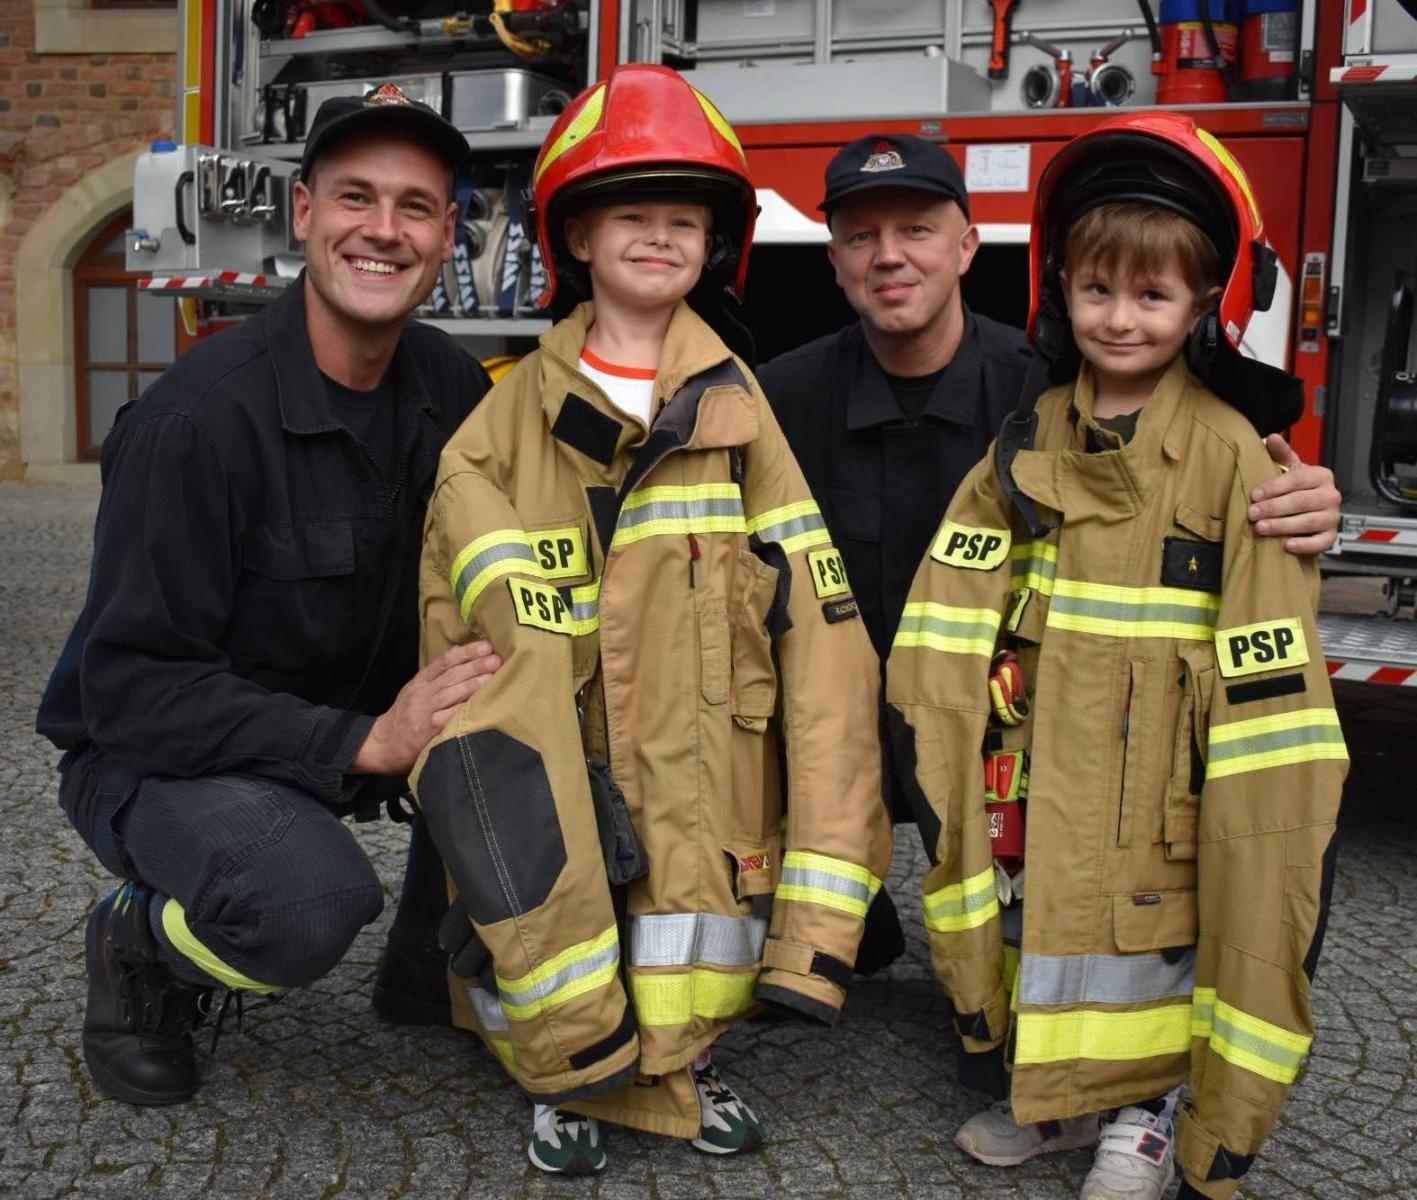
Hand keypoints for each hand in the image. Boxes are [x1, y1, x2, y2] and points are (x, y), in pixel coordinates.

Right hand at [350, 640, 500, 775]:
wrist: (383, 745)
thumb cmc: (405, 716)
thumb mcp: (415, 691)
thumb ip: (436, 678)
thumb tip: (464, 657)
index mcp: (420, 681)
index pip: (444, 661)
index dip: (465, 652)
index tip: (485, 646)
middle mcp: (422, 693)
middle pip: (451, 675)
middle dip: (474, 665)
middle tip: (495, 659)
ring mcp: (425, 712)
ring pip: (450, 694)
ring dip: (472, 684)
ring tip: (491, 677)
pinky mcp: (428, 731)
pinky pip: (448, 717)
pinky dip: (463, 710)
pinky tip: (479, 705)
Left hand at [1247, 433, 1339, 554]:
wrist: (1312, 511)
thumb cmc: (1297, 488)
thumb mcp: (1290, 469)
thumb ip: (1281, 454)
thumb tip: (1271, 437)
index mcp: (1321, 475)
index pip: (1297, 479)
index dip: (1274, 487)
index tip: (1254, 495)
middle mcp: (1331, 495)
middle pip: (1301, 501)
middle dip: (1274, 508)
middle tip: (1252, 513)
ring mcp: (1333, 517)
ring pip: (1308, 522)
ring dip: (1283, 526)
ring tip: (1261, 528)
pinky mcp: (1331, 536)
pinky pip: (1321, 542)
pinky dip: (1304, 544)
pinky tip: (1287, 545)